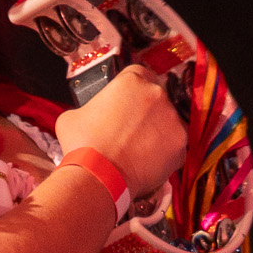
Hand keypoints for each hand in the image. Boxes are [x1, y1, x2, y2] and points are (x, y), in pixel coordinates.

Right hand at [55, 65, 186, 202]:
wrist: (98, 177)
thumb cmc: (82, 144)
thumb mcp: (72, 116)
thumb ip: (89, 108)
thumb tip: (91, 116)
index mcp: (131, 81)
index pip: (139, 75)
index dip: (132, 91)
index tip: (127, 104)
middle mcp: (156, 94)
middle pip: (155, 98)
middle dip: (145, 112)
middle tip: (130, 131)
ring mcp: (172, 119)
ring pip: (167, 122)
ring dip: (156, 132)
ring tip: (137, 151)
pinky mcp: (180, 144)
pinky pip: (174, 146)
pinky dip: (163, 154)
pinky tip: (146, 163)